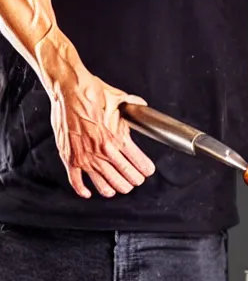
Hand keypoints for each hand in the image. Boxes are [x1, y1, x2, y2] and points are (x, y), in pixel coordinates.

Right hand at [49, 72, 154, 197]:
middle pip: (125, 178)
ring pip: (105, 185)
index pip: (139, 164)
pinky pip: (77, 181)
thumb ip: (133, 105)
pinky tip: (88, 192)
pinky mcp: (70, 157)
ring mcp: (86, 156)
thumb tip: (142, 104)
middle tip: (134, 180)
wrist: (67, 88)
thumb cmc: (91, 92)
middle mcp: (104, 151)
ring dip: (114, 189)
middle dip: (133, 181)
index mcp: (118, 139)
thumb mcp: (118, 99)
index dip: (145, 170)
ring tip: (117, 188)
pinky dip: (83, 190)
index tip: (147, 171)